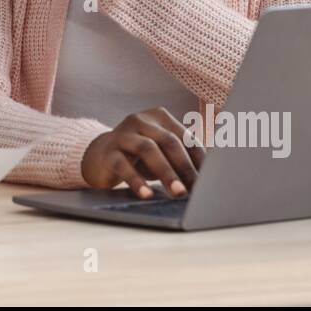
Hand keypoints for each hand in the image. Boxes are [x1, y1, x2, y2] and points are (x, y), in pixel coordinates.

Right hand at [81, 107, 204, 198]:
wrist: (100, 157)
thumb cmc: (138, 157)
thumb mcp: (161, 153)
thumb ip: (180, 159)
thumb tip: (207, 179)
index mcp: (159, 117)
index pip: (185, 137)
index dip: (199, 160)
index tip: (210, 181)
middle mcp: (141, 120)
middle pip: (169, 141)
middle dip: (185, 167)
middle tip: (195, 189)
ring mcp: (123, 133)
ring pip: (148, 149)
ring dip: (166, 172)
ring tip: (177, 193)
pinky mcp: (108, 151)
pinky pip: (123, 165)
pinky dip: (137, 181)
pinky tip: (147, 194)